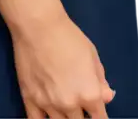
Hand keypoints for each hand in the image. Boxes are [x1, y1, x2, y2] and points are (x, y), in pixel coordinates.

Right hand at [0, 0, 113, 118]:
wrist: (39, 29)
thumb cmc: (70, 38)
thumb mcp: (92, 56)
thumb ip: (100, 80)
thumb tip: (108, 97)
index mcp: (89, 93)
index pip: (99, 118)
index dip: (100, 117)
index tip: (98, 114)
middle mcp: (70, 105)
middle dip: (83, 116)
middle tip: (82, 108)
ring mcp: (48, 106)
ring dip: (66, 118)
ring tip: (67, 108)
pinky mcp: (30, 102)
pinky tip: (50, 115)